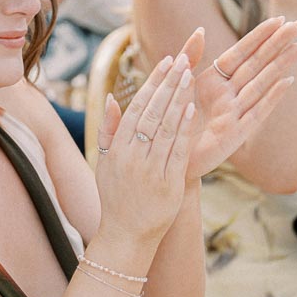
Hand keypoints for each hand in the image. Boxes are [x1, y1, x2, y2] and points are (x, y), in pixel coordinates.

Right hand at [93, 51, 199, 250]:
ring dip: (178, 98)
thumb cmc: (116, 197)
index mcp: (118, 149)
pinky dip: (183, 129)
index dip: (152, 83)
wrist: (126, 236)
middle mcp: (132, 157)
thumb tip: (111, 97)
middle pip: (152, 112)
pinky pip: (176, 151)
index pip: (137, 107)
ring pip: (165, 127)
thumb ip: (109, 130)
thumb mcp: (105, 163)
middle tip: (182, 59)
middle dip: (168, 83)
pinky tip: (191, 108)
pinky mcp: (168, 184)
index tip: (166, 62)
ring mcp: (150, 170)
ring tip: (190, 74)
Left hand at [183, 17, 296, 178]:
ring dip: (281, 65)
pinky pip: (256, 112)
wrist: (166, 155)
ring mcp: (235, 113)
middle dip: (278, 44)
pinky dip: (271, 97)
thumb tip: (202, 30)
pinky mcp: (235, 133)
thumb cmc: (172, 120)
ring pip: (261, 83)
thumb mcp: (178, 84)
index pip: (241, 52)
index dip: (260, 36)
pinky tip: (287, 82)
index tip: (279, 18)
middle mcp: (229, 94)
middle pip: (257, 64)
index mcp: (215, 80)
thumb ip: (189, 58)